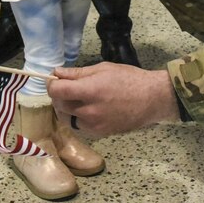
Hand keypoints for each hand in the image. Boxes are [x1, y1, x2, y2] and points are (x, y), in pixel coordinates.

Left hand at [48, 62, 180, 136]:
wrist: (151, 99)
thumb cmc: (129, 79)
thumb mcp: (103, 69)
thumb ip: (78, 73)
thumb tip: (57, 73)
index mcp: (90, 91)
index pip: (57, 91)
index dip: (52, 85)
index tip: (55, 80)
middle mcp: (89, 111)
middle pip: (59, 105)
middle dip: (58, 96)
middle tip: (67, 88)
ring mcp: (93, 125)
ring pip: (66, 119)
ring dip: (65, 109)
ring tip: (75, 99)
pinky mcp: (99, 134)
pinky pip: (78, 127)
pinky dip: (76, 119)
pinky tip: (85, 110)